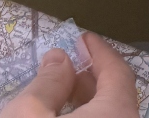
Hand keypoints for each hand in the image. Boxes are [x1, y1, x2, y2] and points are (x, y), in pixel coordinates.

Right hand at [1, 32, 138, 117]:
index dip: (99, 50)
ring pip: (109, 115)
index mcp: (117, 114)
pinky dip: (87, 116)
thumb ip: (48, 81)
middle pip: (116, 95)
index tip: (84, 38)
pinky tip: (61, 116)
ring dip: (87, 100)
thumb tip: (59, 58)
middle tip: (70, 62)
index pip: (118, 72)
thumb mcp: (29, 113)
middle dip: (91, 75)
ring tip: (60, 90)